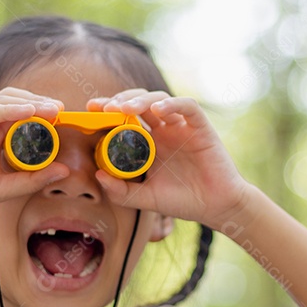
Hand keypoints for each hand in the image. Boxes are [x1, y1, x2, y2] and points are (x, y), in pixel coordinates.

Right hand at [0, 88, 68, 222]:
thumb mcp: (5, 187)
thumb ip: (33, 179)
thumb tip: (64, 170)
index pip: (22, 116)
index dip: (43, 114)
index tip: (64, 118)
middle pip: (15, 102)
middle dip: (40, 103)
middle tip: (62, 109)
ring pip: (3, 101)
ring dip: (29, 102)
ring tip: (51, 109)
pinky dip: (8, 109)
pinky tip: (28, 111)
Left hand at [87, 90, 251, 229]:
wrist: (215, 207)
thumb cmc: (182, 201)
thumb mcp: (145, 198)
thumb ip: (121, 192)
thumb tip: (97, 174)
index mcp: (148, 143)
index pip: (124, 118)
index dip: (108, 109)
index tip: (91, 109)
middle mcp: (163, 130)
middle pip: (138, 102)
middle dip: (120, 100)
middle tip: (105, 107)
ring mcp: (181, 126)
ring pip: (159, 99)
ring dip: (141, 100)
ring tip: (126, 108)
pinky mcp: (200, 126)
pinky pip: (187, 107)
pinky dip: (172, 104)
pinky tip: (157, 110)